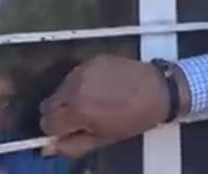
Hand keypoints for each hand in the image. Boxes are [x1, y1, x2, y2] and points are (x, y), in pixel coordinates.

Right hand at [39, 55, 189, 157]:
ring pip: (61, 88)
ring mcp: (85, 69)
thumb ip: (73, 145)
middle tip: (83, 117)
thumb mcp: (104, 139)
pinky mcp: (95, 59)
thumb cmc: (135, 117)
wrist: (160, 89)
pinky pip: (77, 74)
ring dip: (71, 96)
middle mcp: (76, 86)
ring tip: (96, 100)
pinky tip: (103, 86)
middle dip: (61, 113)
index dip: (59, 130)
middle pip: (49, 104)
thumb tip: (50, 147)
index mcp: (77, 109)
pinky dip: (83, 82)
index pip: (46, 123)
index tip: (71, 130)